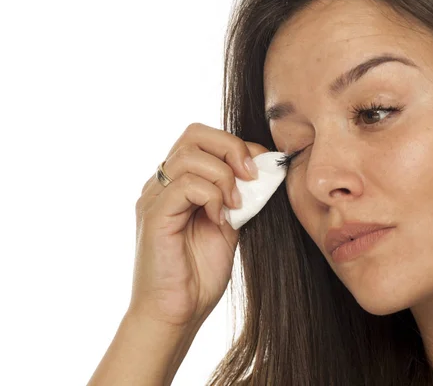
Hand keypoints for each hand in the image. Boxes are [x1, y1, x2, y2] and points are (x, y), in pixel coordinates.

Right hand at [130, 123, 268, 326]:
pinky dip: (212, 196)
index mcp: (179, 184)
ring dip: (224, 176)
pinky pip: (185, 185)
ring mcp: (154, 198)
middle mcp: (162, 185)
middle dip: (231, 148)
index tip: (263, 169)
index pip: (204, 139)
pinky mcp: (153, 215)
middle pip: (194, 134)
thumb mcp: (230, 225)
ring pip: (190, 155)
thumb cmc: (200, 274)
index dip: (237, 146)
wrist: (178, 313)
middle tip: (251, 177)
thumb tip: (264, 168)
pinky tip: (221, 219)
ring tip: (236, 205)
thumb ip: (239, 195)